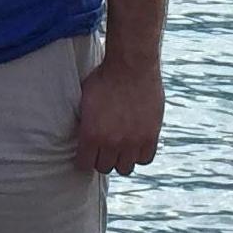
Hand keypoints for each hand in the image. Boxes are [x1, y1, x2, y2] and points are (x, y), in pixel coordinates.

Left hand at [73, 51, 163, 175]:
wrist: (131, 64)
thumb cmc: (104, 77)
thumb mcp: (85, 99)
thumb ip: (85, 122)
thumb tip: (82, 135)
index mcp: (91, 134)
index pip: (84, 164)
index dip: (84, 159)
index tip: (86, 154)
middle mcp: (111, 142)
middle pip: (104, 167)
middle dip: (102, 159)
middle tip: (103, 149)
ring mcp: (132, 141)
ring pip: (125, 168)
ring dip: (121, 159)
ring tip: (120, 148)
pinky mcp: (150, 135)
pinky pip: (145, 159)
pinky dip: (140, 154)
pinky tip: (135, 144)